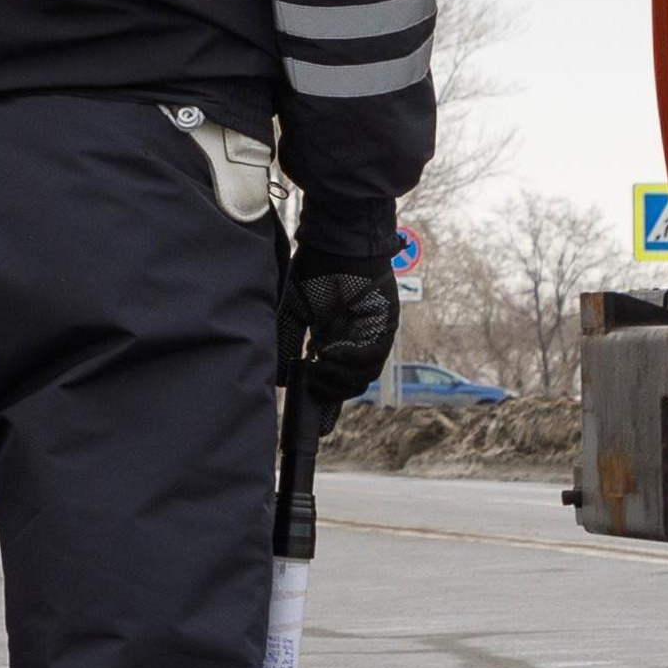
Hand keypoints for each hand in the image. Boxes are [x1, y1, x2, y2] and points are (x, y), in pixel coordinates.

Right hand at [285, 194, 402, 402]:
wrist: (335, 241)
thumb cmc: (314, 269)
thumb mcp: (292, 311)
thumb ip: (287, 343)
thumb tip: (282, 381)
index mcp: (332, 339)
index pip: (331, 380)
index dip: (324, 405)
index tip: (315, 426)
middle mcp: (353, 341)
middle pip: (348, 385)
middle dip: (329, 395)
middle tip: (310, 390)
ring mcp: (371, 335)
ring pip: (362, 376)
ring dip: (339, 379)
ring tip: (317, 369)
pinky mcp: (385, 325)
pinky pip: (372, 356)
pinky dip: (350, 360)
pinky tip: (329, 353)